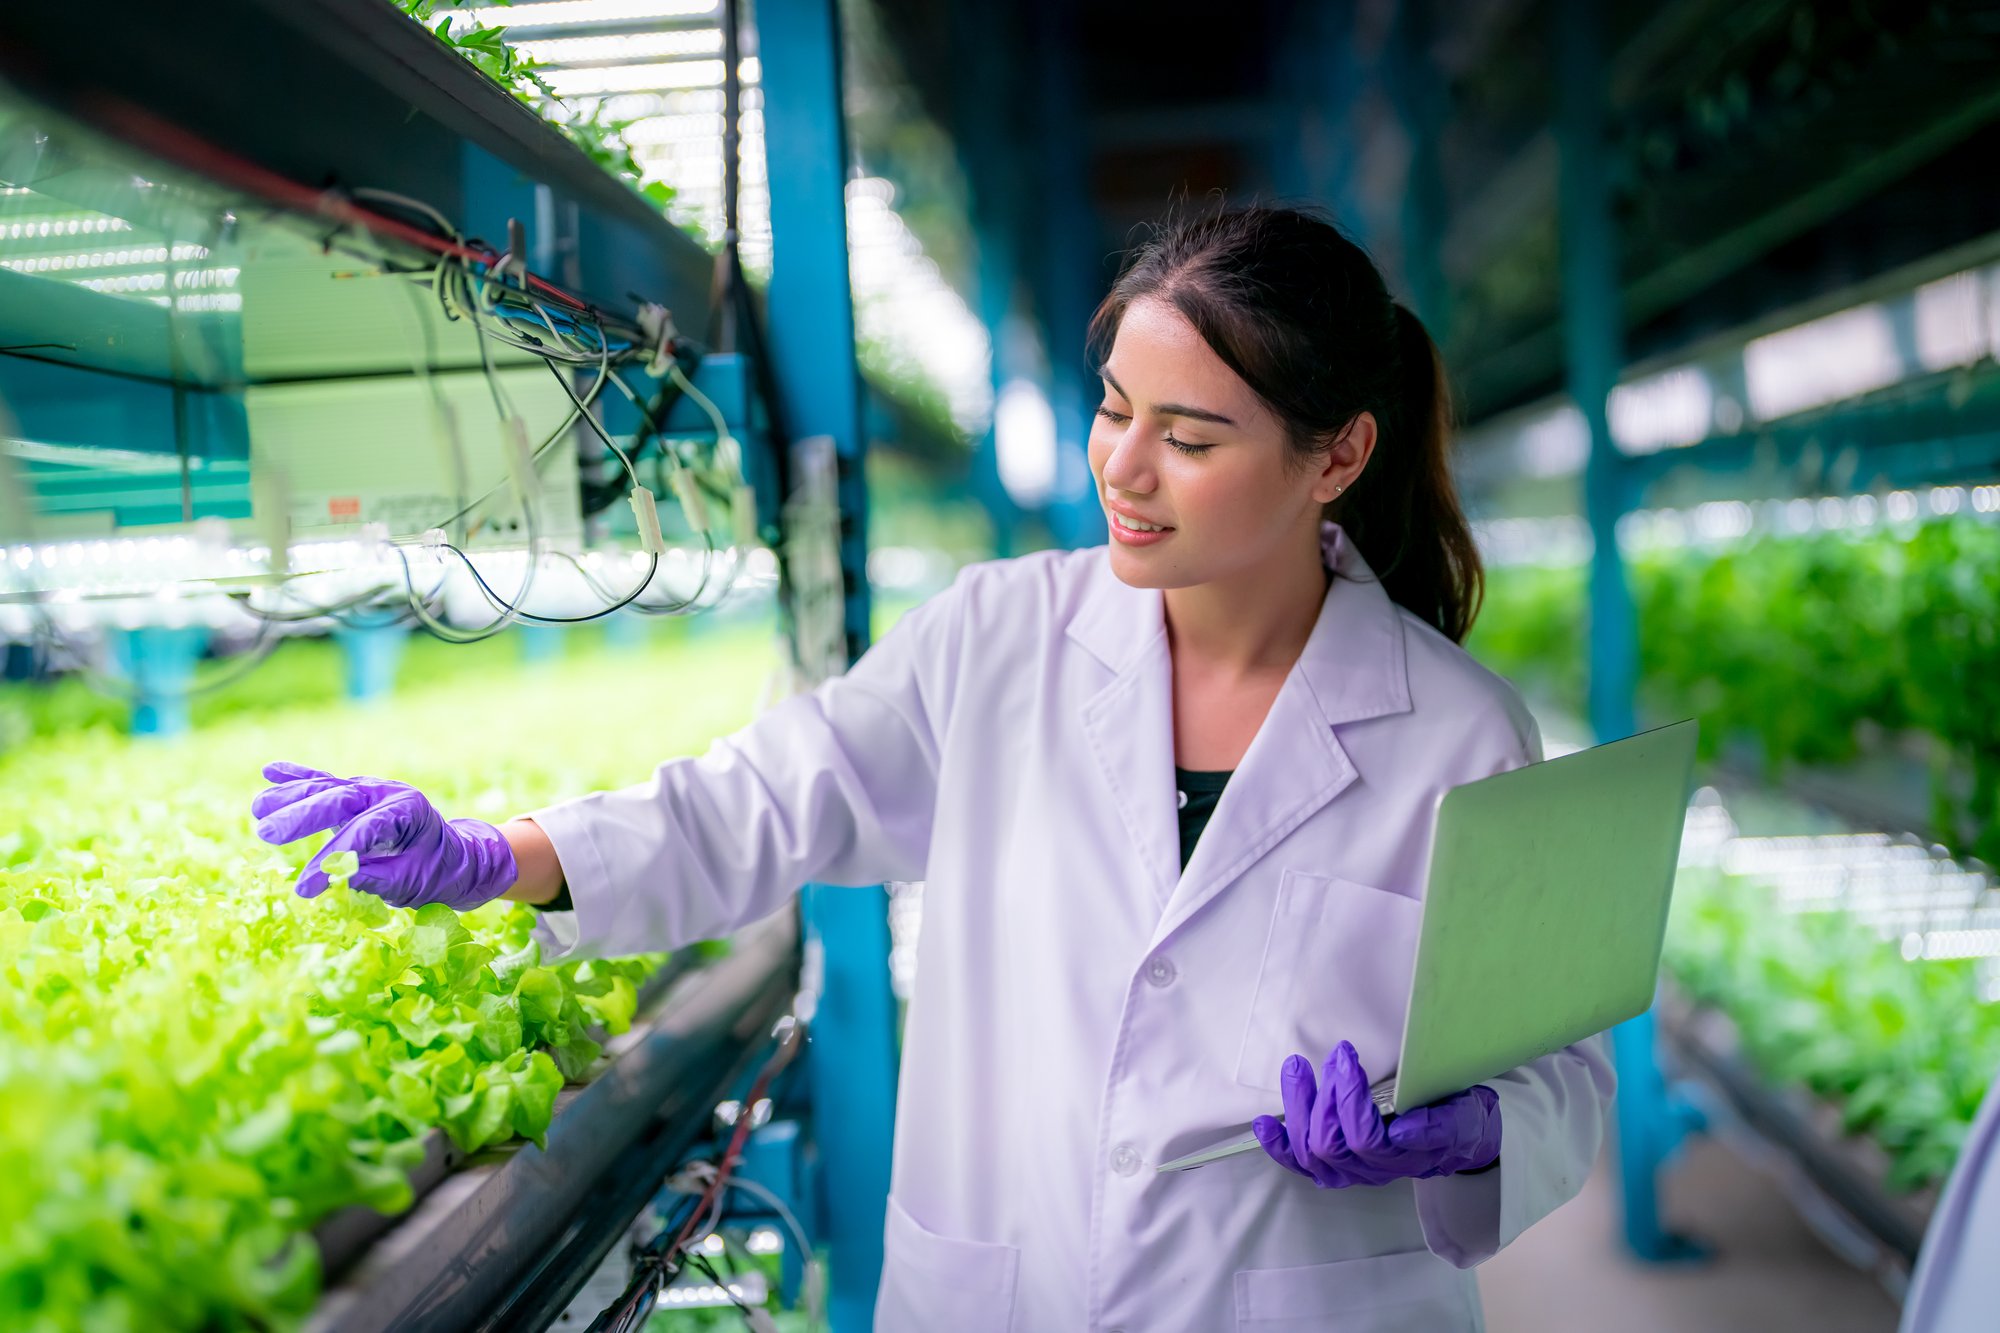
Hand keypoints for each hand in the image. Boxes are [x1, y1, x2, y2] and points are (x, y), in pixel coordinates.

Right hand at [250, 761, 515, 909]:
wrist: (458, 857)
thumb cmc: (438, 873)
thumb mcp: (414, 883)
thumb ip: (378, 878)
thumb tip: (338, 876)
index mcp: (408, 812)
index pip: (363, 831)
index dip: (333, 859)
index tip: (307, 888)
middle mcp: (387, 793)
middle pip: (339, 800)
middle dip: (302, 817)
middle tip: (267, 834)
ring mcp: (371, 790)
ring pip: (327, 788)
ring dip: (291, 796)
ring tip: (259, 808)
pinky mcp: (358, 794)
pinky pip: (325, 783)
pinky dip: (298, 777)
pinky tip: (269, 770)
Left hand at [1250, 1041, 1499, 1187]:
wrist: (1460, 1135)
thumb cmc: (1459, 1115)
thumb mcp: (1464, 1114)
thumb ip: (1438, 1124)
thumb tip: (1403, 1130)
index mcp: (1406, 1156)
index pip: (1365, 1137)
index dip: (1347, 1097)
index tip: (1346, 1055)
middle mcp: (1375, 1170)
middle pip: (1330, 1144)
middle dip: (1322, 1097)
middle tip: (1330, 1056)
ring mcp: (1351, 1171)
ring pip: (1309, 1153)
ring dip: (1296, 1109)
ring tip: (1297, 1069)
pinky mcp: (1336, 1166)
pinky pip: (1300, 1164)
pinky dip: (1278, 1146)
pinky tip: (1263, 1124)